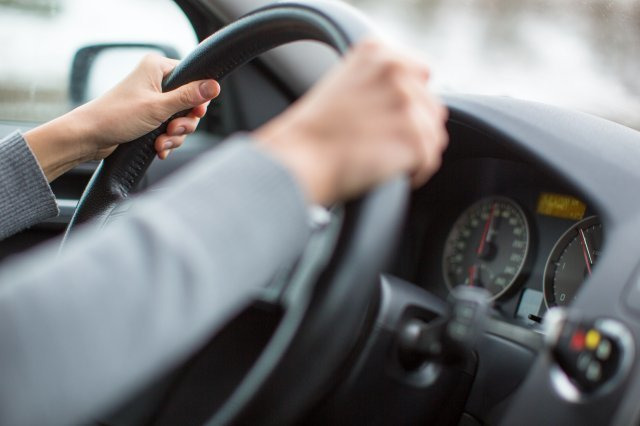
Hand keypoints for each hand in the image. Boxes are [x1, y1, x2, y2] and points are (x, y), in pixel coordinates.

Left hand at [25, 54, 219, 180]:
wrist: (90, 137)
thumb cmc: (116, 116)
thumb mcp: (158, 107)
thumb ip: (188, 97)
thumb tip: (214, 86)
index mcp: (157, 68)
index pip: (193, 77)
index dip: (198, 98)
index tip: (195, 112)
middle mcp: (156, 81)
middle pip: (190, 103)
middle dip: (184, 123)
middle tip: (172, 129)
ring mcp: (153, 101)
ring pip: (181, 119)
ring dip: (174, 135)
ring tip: (161, 142)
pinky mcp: (149, 118)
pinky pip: (170, 129)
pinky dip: (167, 141)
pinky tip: (158, 148)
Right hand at [254, 39, 447, 204]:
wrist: (299, 158)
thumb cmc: (312, 132)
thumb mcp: (342, 84)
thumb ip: (376, 82)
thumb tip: (404, 99)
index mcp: (377, 53)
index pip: (420, 73)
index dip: (408, 102)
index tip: (391, 120)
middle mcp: (396, 72)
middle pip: (430, 106)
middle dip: (414, 130)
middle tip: (386, 146)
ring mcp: (406, 103)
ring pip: (433, 133)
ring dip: (415, 152)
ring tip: (389, 161)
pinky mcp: (413, 136)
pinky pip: (430, 158)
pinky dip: (416, 172)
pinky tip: (394, 174)